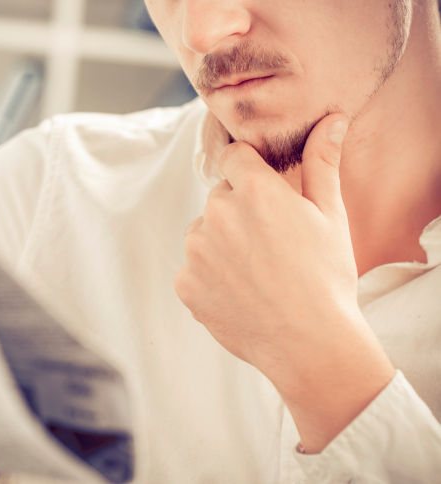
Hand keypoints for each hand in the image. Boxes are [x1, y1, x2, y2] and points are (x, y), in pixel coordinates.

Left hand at [175, 113, 394, 452]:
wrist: (309, 344)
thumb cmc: (326, 276)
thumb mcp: (331, 215)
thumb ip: (322, 163)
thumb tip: (330, 120)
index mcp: (252, 189)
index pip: (234, 157)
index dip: (248, 169)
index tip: (262, 189)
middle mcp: (216, 213)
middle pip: (221, 198)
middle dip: (240, 211)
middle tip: (271, 243)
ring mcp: (196, 250)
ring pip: (205, 233)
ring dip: (222, 243)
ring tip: (257, 272)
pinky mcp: (185, 283)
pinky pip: (194, 268)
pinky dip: (211, 276)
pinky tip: (240, 292)